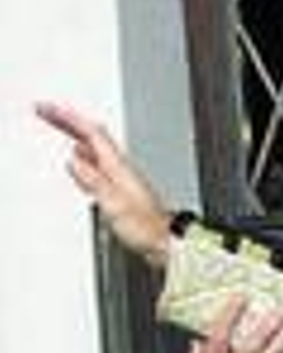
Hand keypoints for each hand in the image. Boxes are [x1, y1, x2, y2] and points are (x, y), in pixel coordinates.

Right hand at [36, 102, 173, 267]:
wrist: (166, 243)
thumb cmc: (146, 228)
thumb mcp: (114, 204)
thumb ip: (94, 181)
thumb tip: (74, 162)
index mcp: (119, 167)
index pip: (91, 132)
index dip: (67, 117)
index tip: (46, 109)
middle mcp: (121, 169)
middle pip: (92, 136)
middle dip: (68, 122)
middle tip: (47, 113)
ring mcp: (122, 179)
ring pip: (95, 150)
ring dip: (75, 137)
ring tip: (59, 129)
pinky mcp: (122, 191)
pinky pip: (98, 167)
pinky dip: (84, 160)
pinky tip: (81, 166)